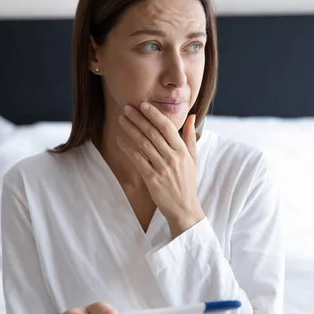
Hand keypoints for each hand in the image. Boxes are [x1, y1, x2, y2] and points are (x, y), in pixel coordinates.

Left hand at [117, 102, 204, 237]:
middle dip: (138, 119)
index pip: (167, 128)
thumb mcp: (193, 158)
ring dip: (131, 130)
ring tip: (121, 119)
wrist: (184, 208)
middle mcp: (172, 158)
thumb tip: (191, 117)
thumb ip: (190, 136)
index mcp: (182, 151)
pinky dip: (127, 148)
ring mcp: (162, 168)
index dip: (154, 115)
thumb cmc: (187, 182)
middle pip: (152, 133)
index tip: (144, 105)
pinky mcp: (152, 179)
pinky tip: (120, 139)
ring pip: (143, 144)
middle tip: (127, 108)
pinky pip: (137, 159)